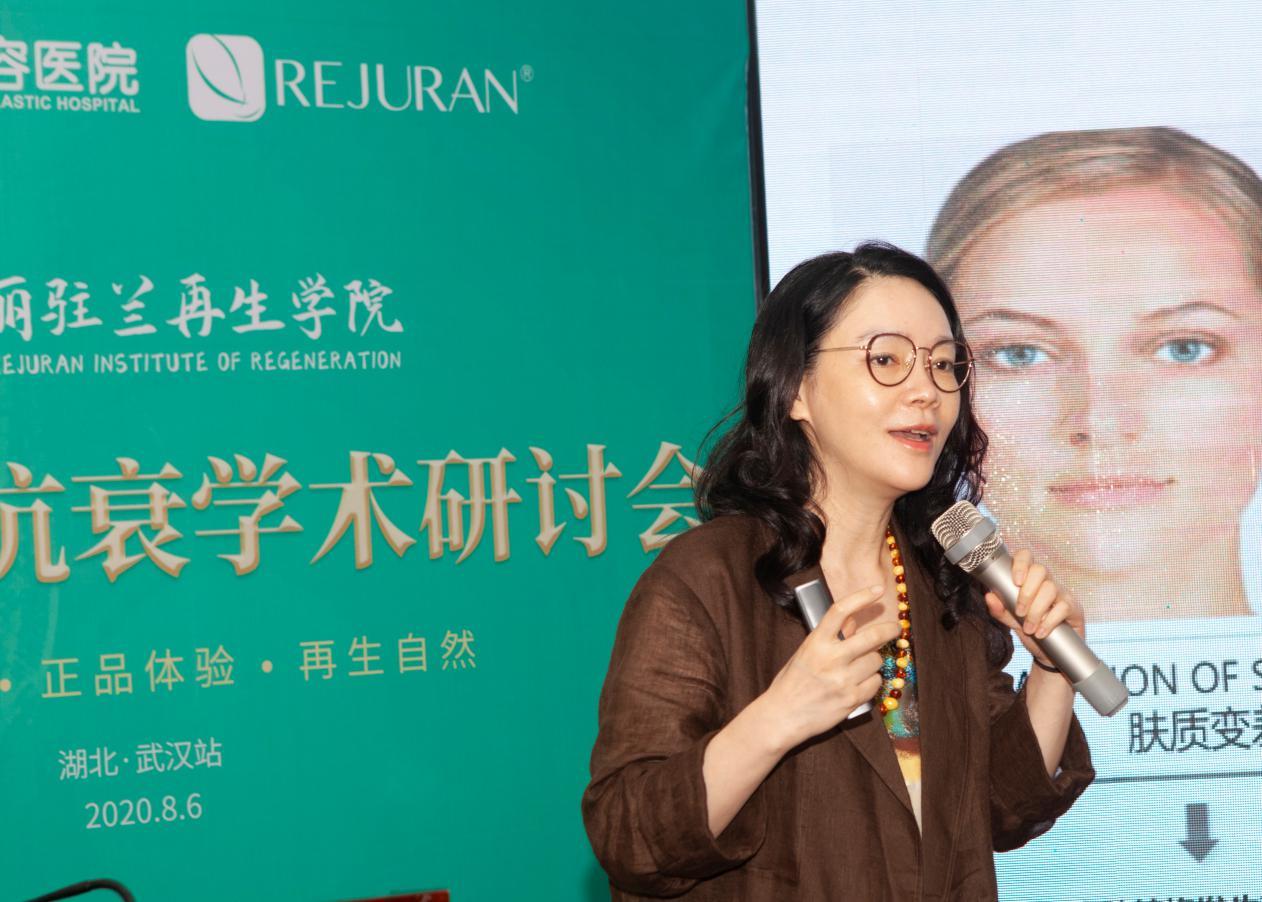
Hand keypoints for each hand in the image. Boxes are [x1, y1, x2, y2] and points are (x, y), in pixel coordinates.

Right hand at [762, 584, 901, 750]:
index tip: (877, 590)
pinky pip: (876, 683)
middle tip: (895, 628)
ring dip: (873, 662)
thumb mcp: (806, 654)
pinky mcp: (852, 699)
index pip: (840, 611)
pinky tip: (860, 684)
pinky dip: (872, 682)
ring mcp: (843, 680)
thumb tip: (853, 623)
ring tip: (860, 668)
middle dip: (889, 630)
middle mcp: (830, 658)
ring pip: (876, 661)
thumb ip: (829, 639)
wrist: (783, 716)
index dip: (861, 597)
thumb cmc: (792, 683)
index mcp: (815, 642)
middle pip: (871, 637)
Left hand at [982, 548, 1086, 668]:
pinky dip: (1049, 621)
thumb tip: (989, 596)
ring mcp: (1062, 593)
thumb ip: (1000, 609)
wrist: (1051, 653)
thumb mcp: (1011, 621)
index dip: (1020, 563)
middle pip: (1040, 569)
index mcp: (1029, 578)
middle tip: (1019, 612)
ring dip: (1036, 610)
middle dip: (1026, 592)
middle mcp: (1047, 581)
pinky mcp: (1074, 607)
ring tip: (1028, 627)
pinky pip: (1063, 607)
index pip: (1026, 556)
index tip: (1014, 581)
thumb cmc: (1031, 629)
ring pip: (1050, 588)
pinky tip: (1040, 632)